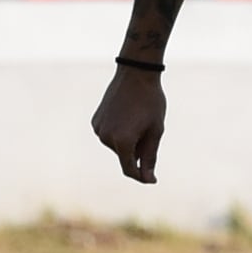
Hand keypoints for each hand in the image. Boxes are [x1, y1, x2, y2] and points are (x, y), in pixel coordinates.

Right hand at [91, 65, 165, 184]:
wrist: (135, 73)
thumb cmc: (150, 102)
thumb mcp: (155, 131)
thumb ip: (150, 157)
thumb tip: (147, 178)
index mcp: (122, 141)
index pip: (130, 169)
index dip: (142, 176)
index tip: (152, 179)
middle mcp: (106, 137)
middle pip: (124, 156)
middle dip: (137, 151)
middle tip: (148, 130)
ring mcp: (98, 129)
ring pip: (117, 146)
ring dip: (128, 141)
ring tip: (138, 120)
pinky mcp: (96, 121)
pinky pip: (110, 135)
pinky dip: (119, 132)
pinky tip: (127, 115)